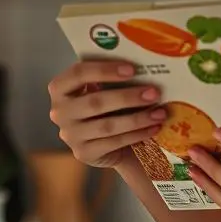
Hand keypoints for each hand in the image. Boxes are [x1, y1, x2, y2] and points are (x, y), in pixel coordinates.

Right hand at [47, 59, 165, 167]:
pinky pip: (113, 142)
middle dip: (127, 97)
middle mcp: (59, 112)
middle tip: (154, 93)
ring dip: (137, 119)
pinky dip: (137, 134)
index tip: (132, 69)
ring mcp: (70, 135)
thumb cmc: (107, 106)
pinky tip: (154, 128)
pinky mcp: (83, 153)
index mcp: (61, 88)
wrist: (105, 142)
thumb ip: (114, 79)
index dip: (105, 70)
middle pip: (95, 102)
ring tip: (160, 113)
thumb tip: (147, 68)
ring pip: (106, 125)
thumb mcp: (104, 89)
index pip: (78, 73)